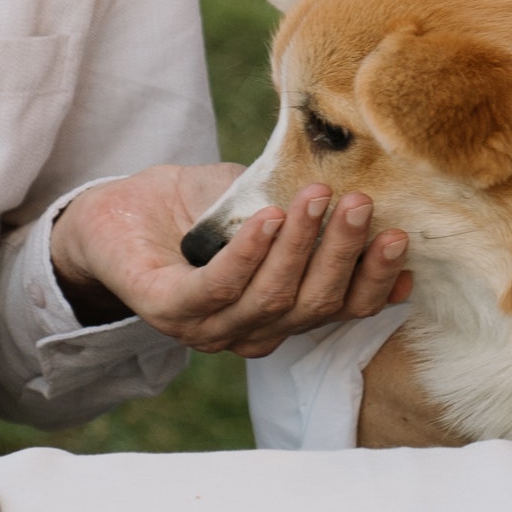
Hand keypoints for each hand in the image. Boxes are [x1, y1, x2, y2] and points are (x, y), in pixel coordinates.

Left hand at [49, 163, 409, 357]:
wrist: (111, 212)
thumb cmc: (191, 208)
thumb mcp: (258, 201)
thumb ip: (303, 205)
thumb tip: (364, 179)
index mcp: (278, 313)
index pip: (340, 308)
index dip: (374, 282)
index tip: (400, 242)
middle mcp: (248, 331)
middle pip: (313, 306)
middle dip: (343, 254)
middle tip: (361, 204)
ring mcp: (207, 328)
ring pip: (273, 300)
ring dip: (302, 246)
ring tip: (317, 197)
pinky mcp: (166, 310)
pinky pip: (218, 290)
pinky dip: (249, 254)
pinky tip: (268, 218)